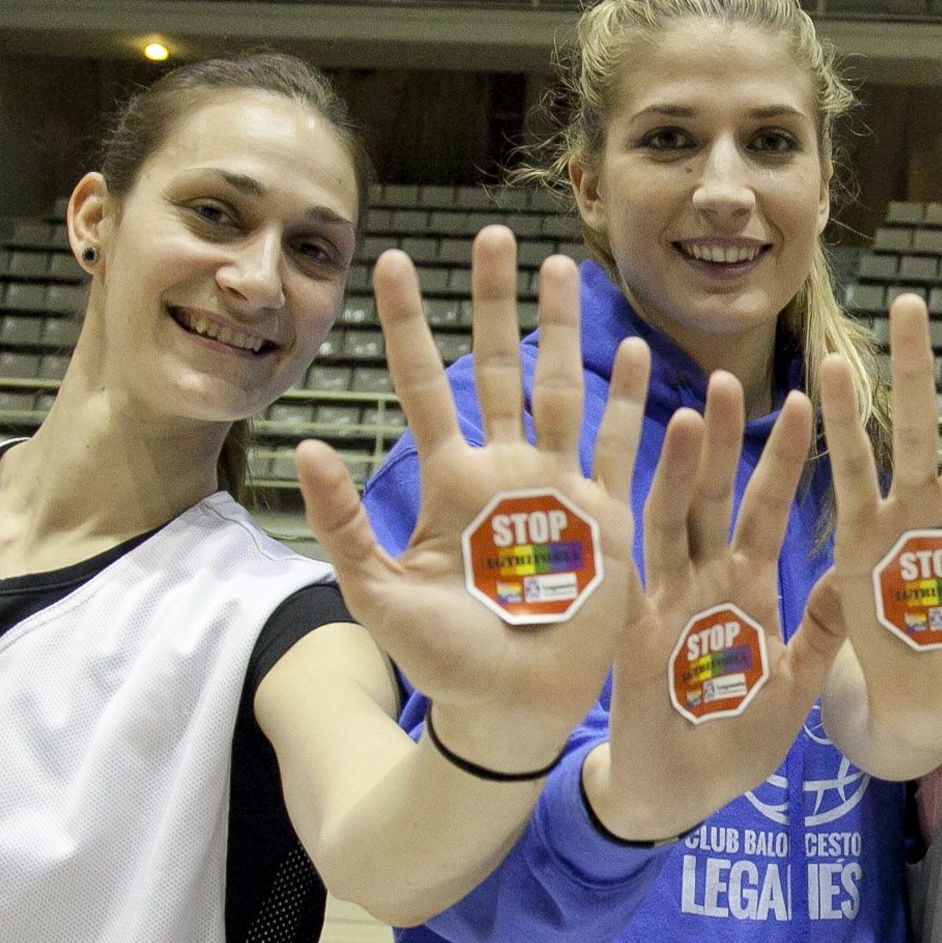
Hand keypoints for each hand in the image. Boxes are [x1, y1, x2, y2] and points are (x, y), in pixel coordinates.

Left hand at [295, 229, 642, 772]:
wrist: (510, 708)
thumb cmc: (441, 660)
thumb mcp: (376, 595)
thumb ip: (343, 524)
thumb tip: (307, 446)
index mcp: (451, 483)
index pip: (424, 384)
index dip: (410, 324)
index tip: (393, 261)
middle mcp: (506, 472)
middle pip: (500, 365)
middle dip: (496, 301)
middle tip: (493, 234)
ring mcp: (560, 490)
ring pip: (562, 388)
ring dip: (564, 329)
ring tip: (561, 268)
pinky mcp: (607, 519)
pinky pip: (621, 447)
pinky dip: (629, 400)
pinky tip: (633, 351)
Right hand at [587, 380, 847, 843]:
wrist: (679, 798)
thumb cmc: (734, 742)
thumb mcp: (795, 684)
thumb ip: (820, 631)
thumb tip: (853, 576)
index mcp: (745, 590)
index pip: (767, 510)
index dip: (783, 459)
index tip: (804, 401)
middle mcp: (703, 582)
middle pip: (717, 496)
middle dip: (726, 439)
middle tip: (734, 375)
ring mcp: (665, 602)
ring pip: (673, 518)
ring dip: (684, 467)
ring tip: (694, 409)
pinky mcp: (636, 632)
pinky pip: (637, 575)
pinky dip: (639, 532)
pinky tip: (636, 488)